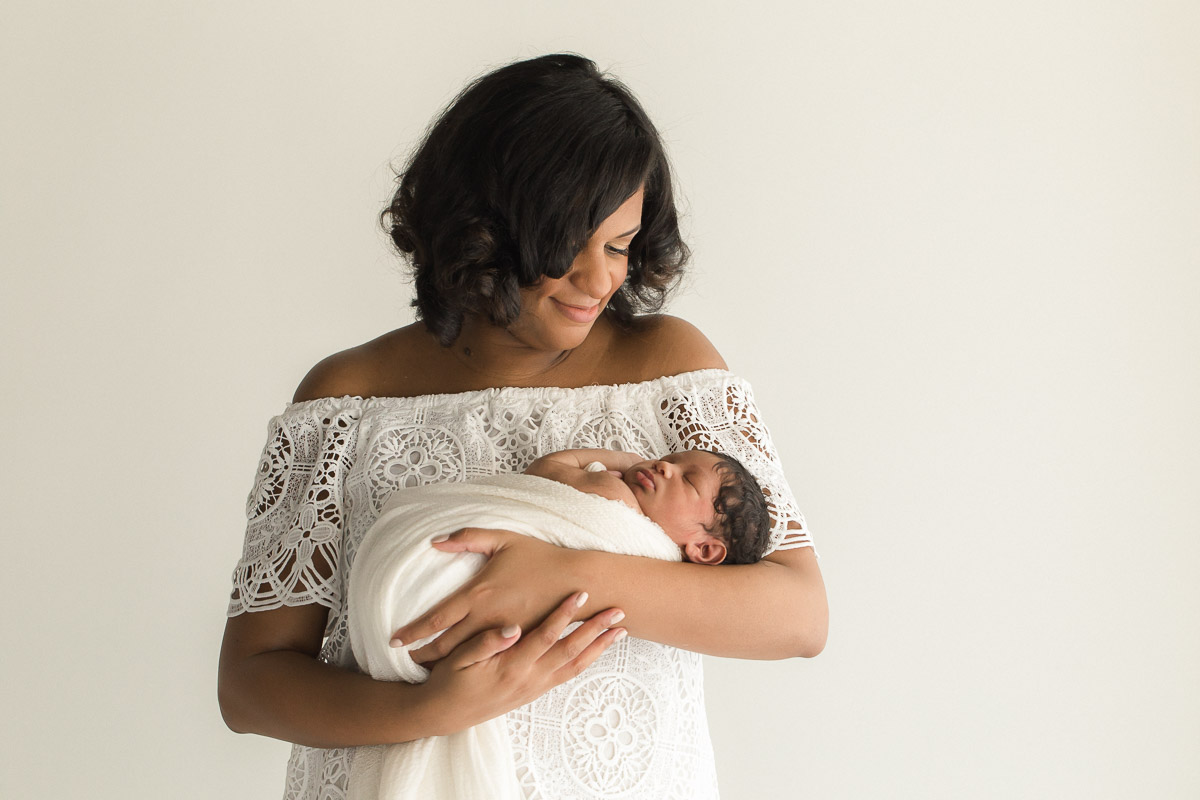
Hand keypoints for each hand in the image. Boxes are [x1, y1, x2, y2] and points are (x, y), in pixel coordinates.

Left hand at [390, 528, 582, 664]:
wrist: (578, 583)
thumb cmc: (540, 557)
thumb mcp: (504, 539)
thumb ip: (469, 536)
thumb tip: (435, 541)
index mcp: (479, 593)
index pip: (437, 618)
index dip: (413, 632)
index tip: (394, 642)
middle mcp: (487, 618)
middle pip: (445, 645)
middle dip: (423, 654)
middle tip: (405, 660)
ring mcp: (503, 635)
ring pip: (464, 656)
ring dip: (442, 663)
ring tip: (426, 667)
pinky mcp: (518, 644)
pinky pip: (486, 659)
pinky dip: (468, 665)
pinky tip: (460, 668)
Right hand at [419, 591, 626, 734]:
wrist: (444, 715)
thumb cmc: (450, 681)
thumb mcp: (459, 660)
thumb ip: (485, 643)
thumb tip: (513, 627)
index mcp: (511, 666)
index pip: (545, 636)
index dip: (564, 615)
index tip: (581, 594)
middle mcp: (529, 679)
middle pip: (570, 651)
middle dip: (596, 630)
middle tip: (618, 611)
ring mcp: (535, 688)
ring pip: (575, 666)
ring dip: (599, 648)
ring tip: (620, 631)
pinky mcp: (535, 692)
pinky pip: (568, 675)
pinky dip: (586, 661)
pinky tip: (597, 650)